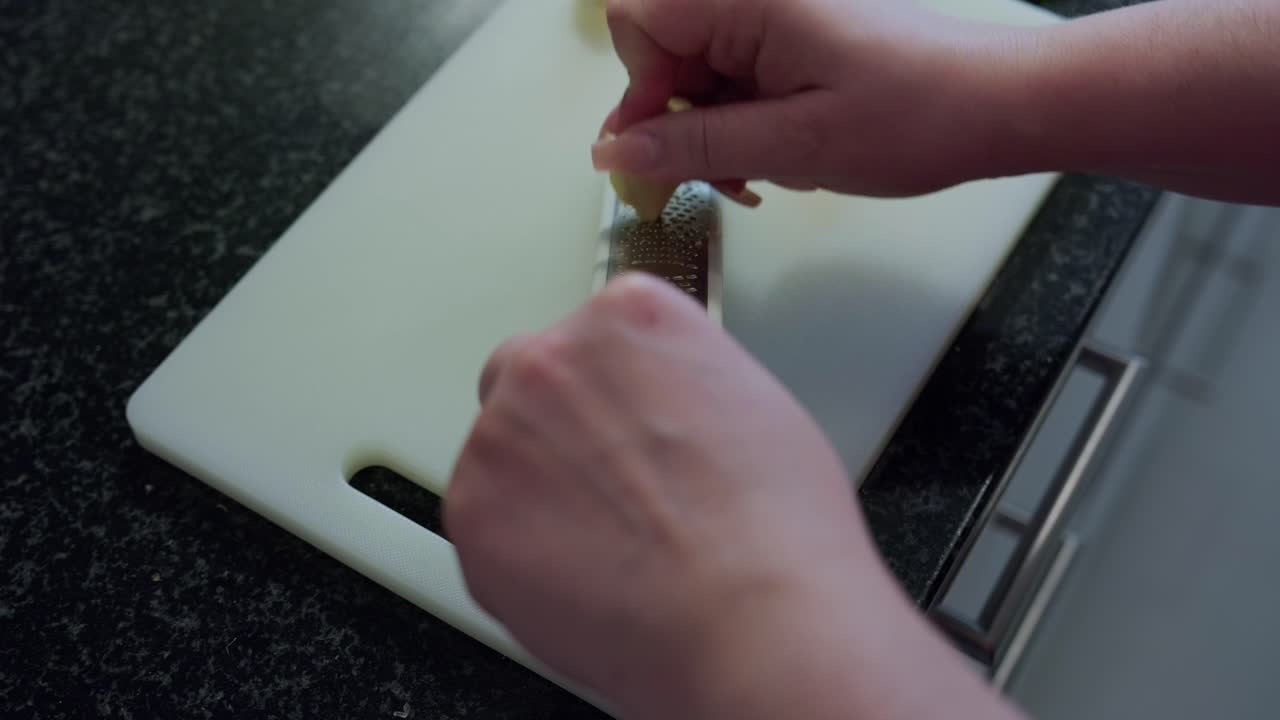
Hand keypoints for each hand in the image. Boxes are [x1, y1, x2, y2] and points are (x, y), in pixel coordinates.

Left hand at [444, 274, 879, 715]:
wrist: (754, 621)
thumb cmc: (779, 529)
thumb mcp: (752, 403)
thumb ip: (677, 383)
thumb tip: (655, 414)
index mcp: (626, 316)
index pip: (592, 335)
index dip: (616, 393)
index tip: (635, 429)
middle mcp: (552, 359)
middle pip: (527, 379)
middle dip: (558, 427)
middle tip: (613, 490)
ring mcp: (500, 434)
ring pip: (500, 455)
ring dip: (535, 490)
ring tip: (611, 549)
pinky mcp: (471, 511)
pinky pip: (484, 524)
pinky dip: (519, 552)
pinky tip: (585, 579)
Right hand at [591, 0, 1016, 197]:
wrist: (996, 104)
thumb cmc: (915, 114)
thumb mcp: (795, 143)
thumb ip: (696, 145)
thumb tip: (615, 152)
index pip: (637, 20)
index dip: (639, 90)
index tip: (663, 151)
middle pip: (661, 50)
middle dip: (675, 119)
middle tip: (716, 174)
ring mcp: (773, 15)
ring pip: (694, 72)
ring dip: (709, 131)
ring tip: (759, 172)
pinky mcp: (789, 38)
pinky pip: (731, 79)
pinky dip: (738, 124)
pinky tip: (772, 157)